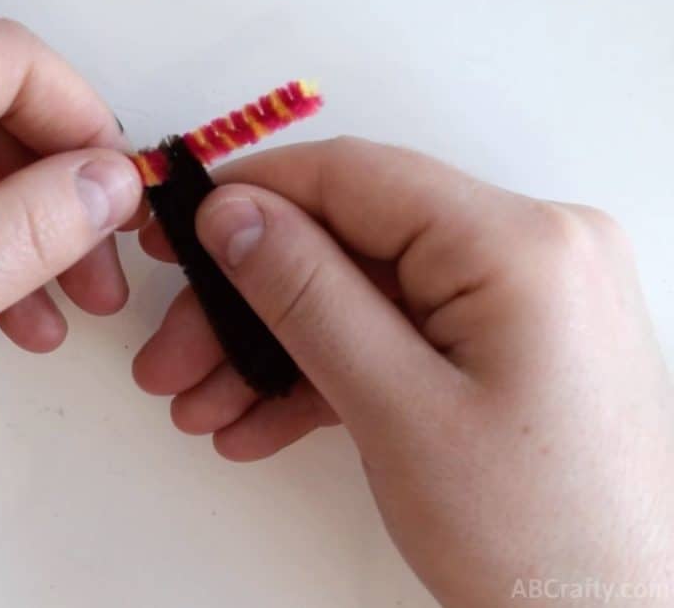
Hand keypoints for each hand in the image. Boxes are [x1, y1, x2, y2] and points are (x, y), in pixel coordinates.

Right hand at [134, 137, 673, 605]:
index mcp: (521, 244)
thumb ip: (306, 295)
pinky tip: (264, 419)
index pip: (356, 176)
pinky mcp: (508, 341)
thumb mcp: (396, 409)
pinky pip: (399, 334)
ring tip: (208, 404)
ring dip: (277, 348)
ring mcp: (523, 298)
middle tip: (177, 352)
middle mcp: (532, 251)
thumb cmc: (535, 536)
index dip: (253, 196)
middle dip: (250, 303)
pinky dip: (330, 371)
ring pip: (365, 295)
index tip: (180, 231)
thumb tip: (235, 215)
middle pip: (350, 242)